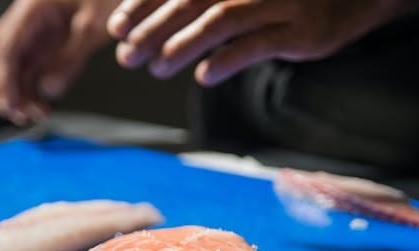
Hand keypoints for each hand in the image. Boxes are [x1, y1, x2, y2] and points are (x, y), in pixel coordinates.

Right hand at [0, 0, 119, 124]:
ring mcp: (30, 34)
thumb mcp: (94, 25)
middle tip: (16, 113)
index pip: (4, 47)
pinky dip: (26, 91)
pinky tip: (40, 107)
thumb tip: (49, 91)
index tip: (10, 105)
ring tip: (37, 114)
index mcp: (32, 9)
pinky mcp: (41, 46)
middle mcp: (24, 21)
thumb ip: (72, 57)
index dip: (3, 79)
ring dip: (14, 93)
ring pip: (5, 67)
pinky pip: (24, 72)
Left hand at [107, 0, 418, 85]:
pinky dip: (227, 60)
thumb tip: (147, 29)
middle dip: (153, 29)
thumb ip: (202, 4)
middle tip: (127, 56)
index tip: (116, 28)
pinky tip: (204, 76)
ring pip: (221, 19)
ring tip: (157, 68)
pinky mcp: (302, 28)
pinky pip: (258, 44)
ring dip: (182, 46)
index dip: (142, 3)